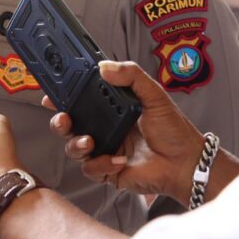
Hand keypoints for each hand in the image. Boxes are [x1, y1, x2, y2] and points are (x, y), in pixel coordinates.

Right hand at [44, 61, 204, 204]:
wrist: (186, 164)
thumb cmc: (173, 131)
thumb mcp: (154, 96)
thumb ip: (131, 76)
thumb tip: (104, 66)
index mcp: (109, 111)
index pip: (79, 102)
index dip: (62, 98)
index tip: (52, 94)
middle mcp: (102, 130)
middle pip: (68, 126)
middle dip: (59, 122)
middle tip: (63, 118)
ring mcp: (103, 151)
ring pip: (73, 148)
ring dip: (76, 145)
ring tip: (89, 142)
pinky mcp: (107, 172)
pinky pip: (90, 169)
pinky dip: (101, 165)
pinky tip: (118, 160)